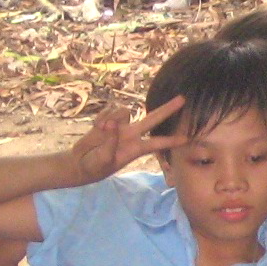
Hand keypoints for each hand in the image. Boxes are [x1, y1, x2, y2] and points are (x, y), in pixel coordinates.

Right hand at [66, 96, 188, 182]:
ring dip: (112, 117)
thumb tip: (112, 125)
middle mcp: (132, 135)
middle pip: (153, 118)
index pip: (157, 143)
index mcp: (135, 148)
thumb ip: (110, 143)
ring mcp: (121, 126)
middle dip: (168, 109)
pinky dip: (101, 117)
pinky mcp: (108, 120)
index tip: (187, 138)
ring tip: (100, 130)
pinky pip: (108, 111)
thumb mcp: (103, 160)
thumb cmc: (94, 167)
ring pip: (124, 111)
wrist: (79, 163)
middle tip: (183, 98)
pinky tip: (96, 127)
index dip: (171, 140)